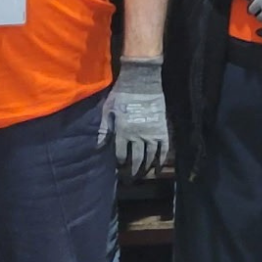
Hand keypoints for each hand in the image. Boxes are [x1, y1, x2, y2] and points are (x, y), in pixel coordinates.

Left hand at [100, 58, 168, 179]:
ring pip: (149, 157)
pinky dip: (161, 161)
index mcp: (122, 131)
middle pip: (135, 159)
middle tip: (129, 180)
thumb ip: (103, 128)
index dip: (118, 164)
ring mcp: (151, 134)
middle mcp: (137, 136)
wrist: (142, 81)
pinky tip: (157, 169)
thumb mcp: (108, 109)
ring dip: (145, 169)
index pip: (119, 154)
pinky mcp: (162, 130)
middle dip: (131, 172)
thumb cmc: (122, 93)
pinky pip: (163, 149)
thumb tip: (97, 146)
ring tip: (142, 176)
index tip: (117, 170)